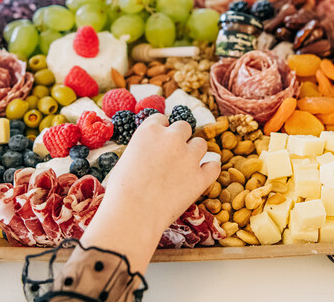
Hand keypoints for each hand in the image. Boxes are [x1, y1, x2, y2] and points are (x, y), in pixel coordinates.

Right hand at [80, 113, 219, 271]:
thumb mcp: (124, 160)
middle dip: (179, 139)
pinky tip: (202, 175)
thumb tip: (148, 155)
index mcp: (150, 130)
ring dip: (194, 153)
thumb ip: (141, 150)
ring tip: (185, 167)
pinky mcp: (200, 177)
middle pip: (184, 127)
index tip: (160, 141)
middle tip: (173, 154)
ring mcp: (189, 157)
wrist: (132, 213)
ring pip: (201, 144)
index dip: (162, 131)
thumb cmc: (120, 191)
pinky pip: (214, 166)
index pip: (162, 119)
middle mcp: (172, 138)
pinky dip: (209, 170)